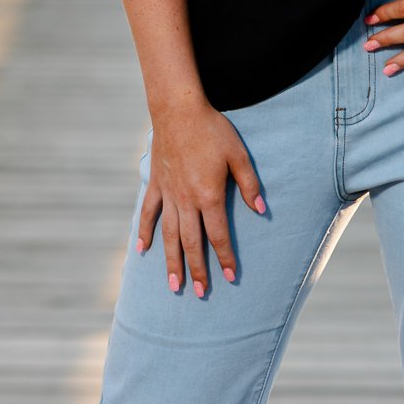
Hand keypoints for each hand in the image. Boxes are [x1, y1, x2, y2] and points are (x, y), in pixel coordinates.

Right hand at [136, 98, 266, 295]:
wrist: (179, 110)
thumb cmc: (212, 130)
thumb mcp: (238, 154)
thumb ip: (249, 184)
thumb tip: (261, 210)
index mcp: (209, 195)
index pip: (219, 235)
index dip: (226, 257)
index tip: (231, 277)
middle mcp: (186, 201)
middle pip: (192, 243)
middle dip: (198, 270)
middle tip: (201, 293)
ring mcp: (168, 194)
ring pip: (169, 235)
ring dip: (172, 261)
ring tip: (174, 285)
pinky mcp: (155, 184)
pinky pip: (148, 213)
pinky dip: (144, 232)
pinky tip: (142, 250)